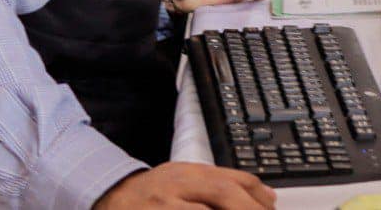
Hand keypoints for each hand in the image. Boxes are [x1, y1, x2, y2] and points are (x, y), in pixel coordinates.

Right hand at [94, 162, 273, 208]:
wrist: (111, 197)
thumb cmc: (157, 192)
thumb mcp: (189, 177)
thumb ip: (227, 183)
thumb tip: (269, 198)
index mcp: (190, 175)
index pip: (231, 182)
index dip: (257, 199)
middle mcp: (176, 190)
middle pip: (220, 194)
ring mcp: (162, 208)